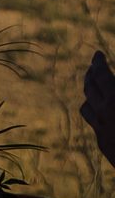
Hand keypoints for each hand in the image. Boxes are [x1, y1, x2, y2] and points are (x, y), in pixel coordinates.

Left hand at [83, 49, 114, 171]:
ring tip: (93, 86)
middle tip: (94, 67)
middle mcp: (104, 112)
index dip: (98, 63)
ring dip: (89, 92)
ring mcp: (101, 128)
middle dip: (91, 74)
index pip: (101, 74)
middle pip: (89, 87)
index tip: (97, 55)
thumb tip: (110, 82)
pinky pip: (92, 121)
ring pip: (86, 104)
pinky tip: (98, 109)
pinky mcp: (102, 142)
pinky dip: (93, 110)